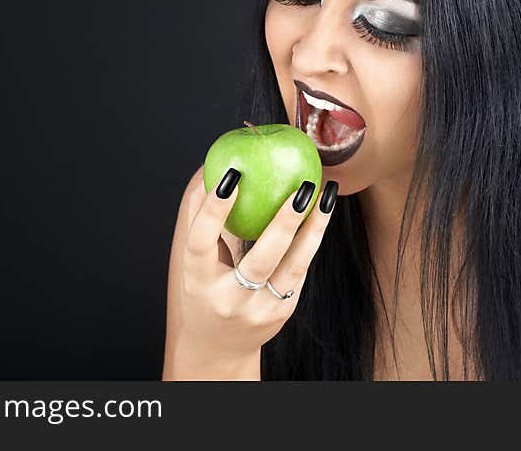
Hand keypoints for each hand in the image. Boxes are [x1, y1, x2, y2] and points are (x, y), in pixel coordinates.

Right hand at [164, 165, 337, 377]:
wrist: (219, 347)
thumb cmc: (204, 292)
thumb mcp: (194, 264)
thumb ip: (202, 223)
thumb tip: (214, 172)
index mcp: (198, 283)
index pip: (201, 243)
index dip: (214, 210)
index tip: (232, 176)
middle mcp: (230, 300)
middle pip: (260, 259)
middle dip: (284, 221)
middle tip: (301, 186)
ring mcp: (261, 309)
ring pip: (294, 266)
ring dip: (314, 227)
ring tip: (326, 193)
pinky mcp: (284, 311)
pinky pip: (301, 268)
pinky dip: (312, 238)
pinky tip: (322, 212)